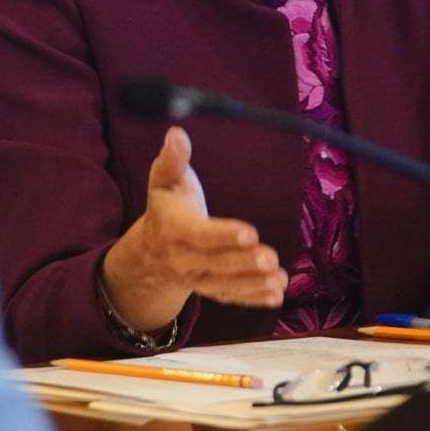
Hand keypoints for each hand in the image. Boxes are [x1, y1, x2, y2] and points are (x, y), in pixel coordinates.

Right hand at [100, 127, 285, 332]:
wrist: (150, 250)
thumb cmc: (166, 206)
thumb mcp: (164, 180)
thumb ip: (173, 159)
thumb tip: (176, 133)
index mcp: (172, 227)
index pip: (198, 234)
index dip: (223, 235)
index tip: (250, 233)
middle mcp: (182, 257)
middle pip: (215, 262)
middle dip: (243, 262)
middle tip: (270, 257)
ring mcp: (196, 277)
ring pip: (224, 284)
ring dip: (253, 283)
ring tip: (279, 279)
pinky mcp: (210, 289)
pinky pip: (230, 297)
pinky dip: (253, 298)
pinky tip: (276, 295)